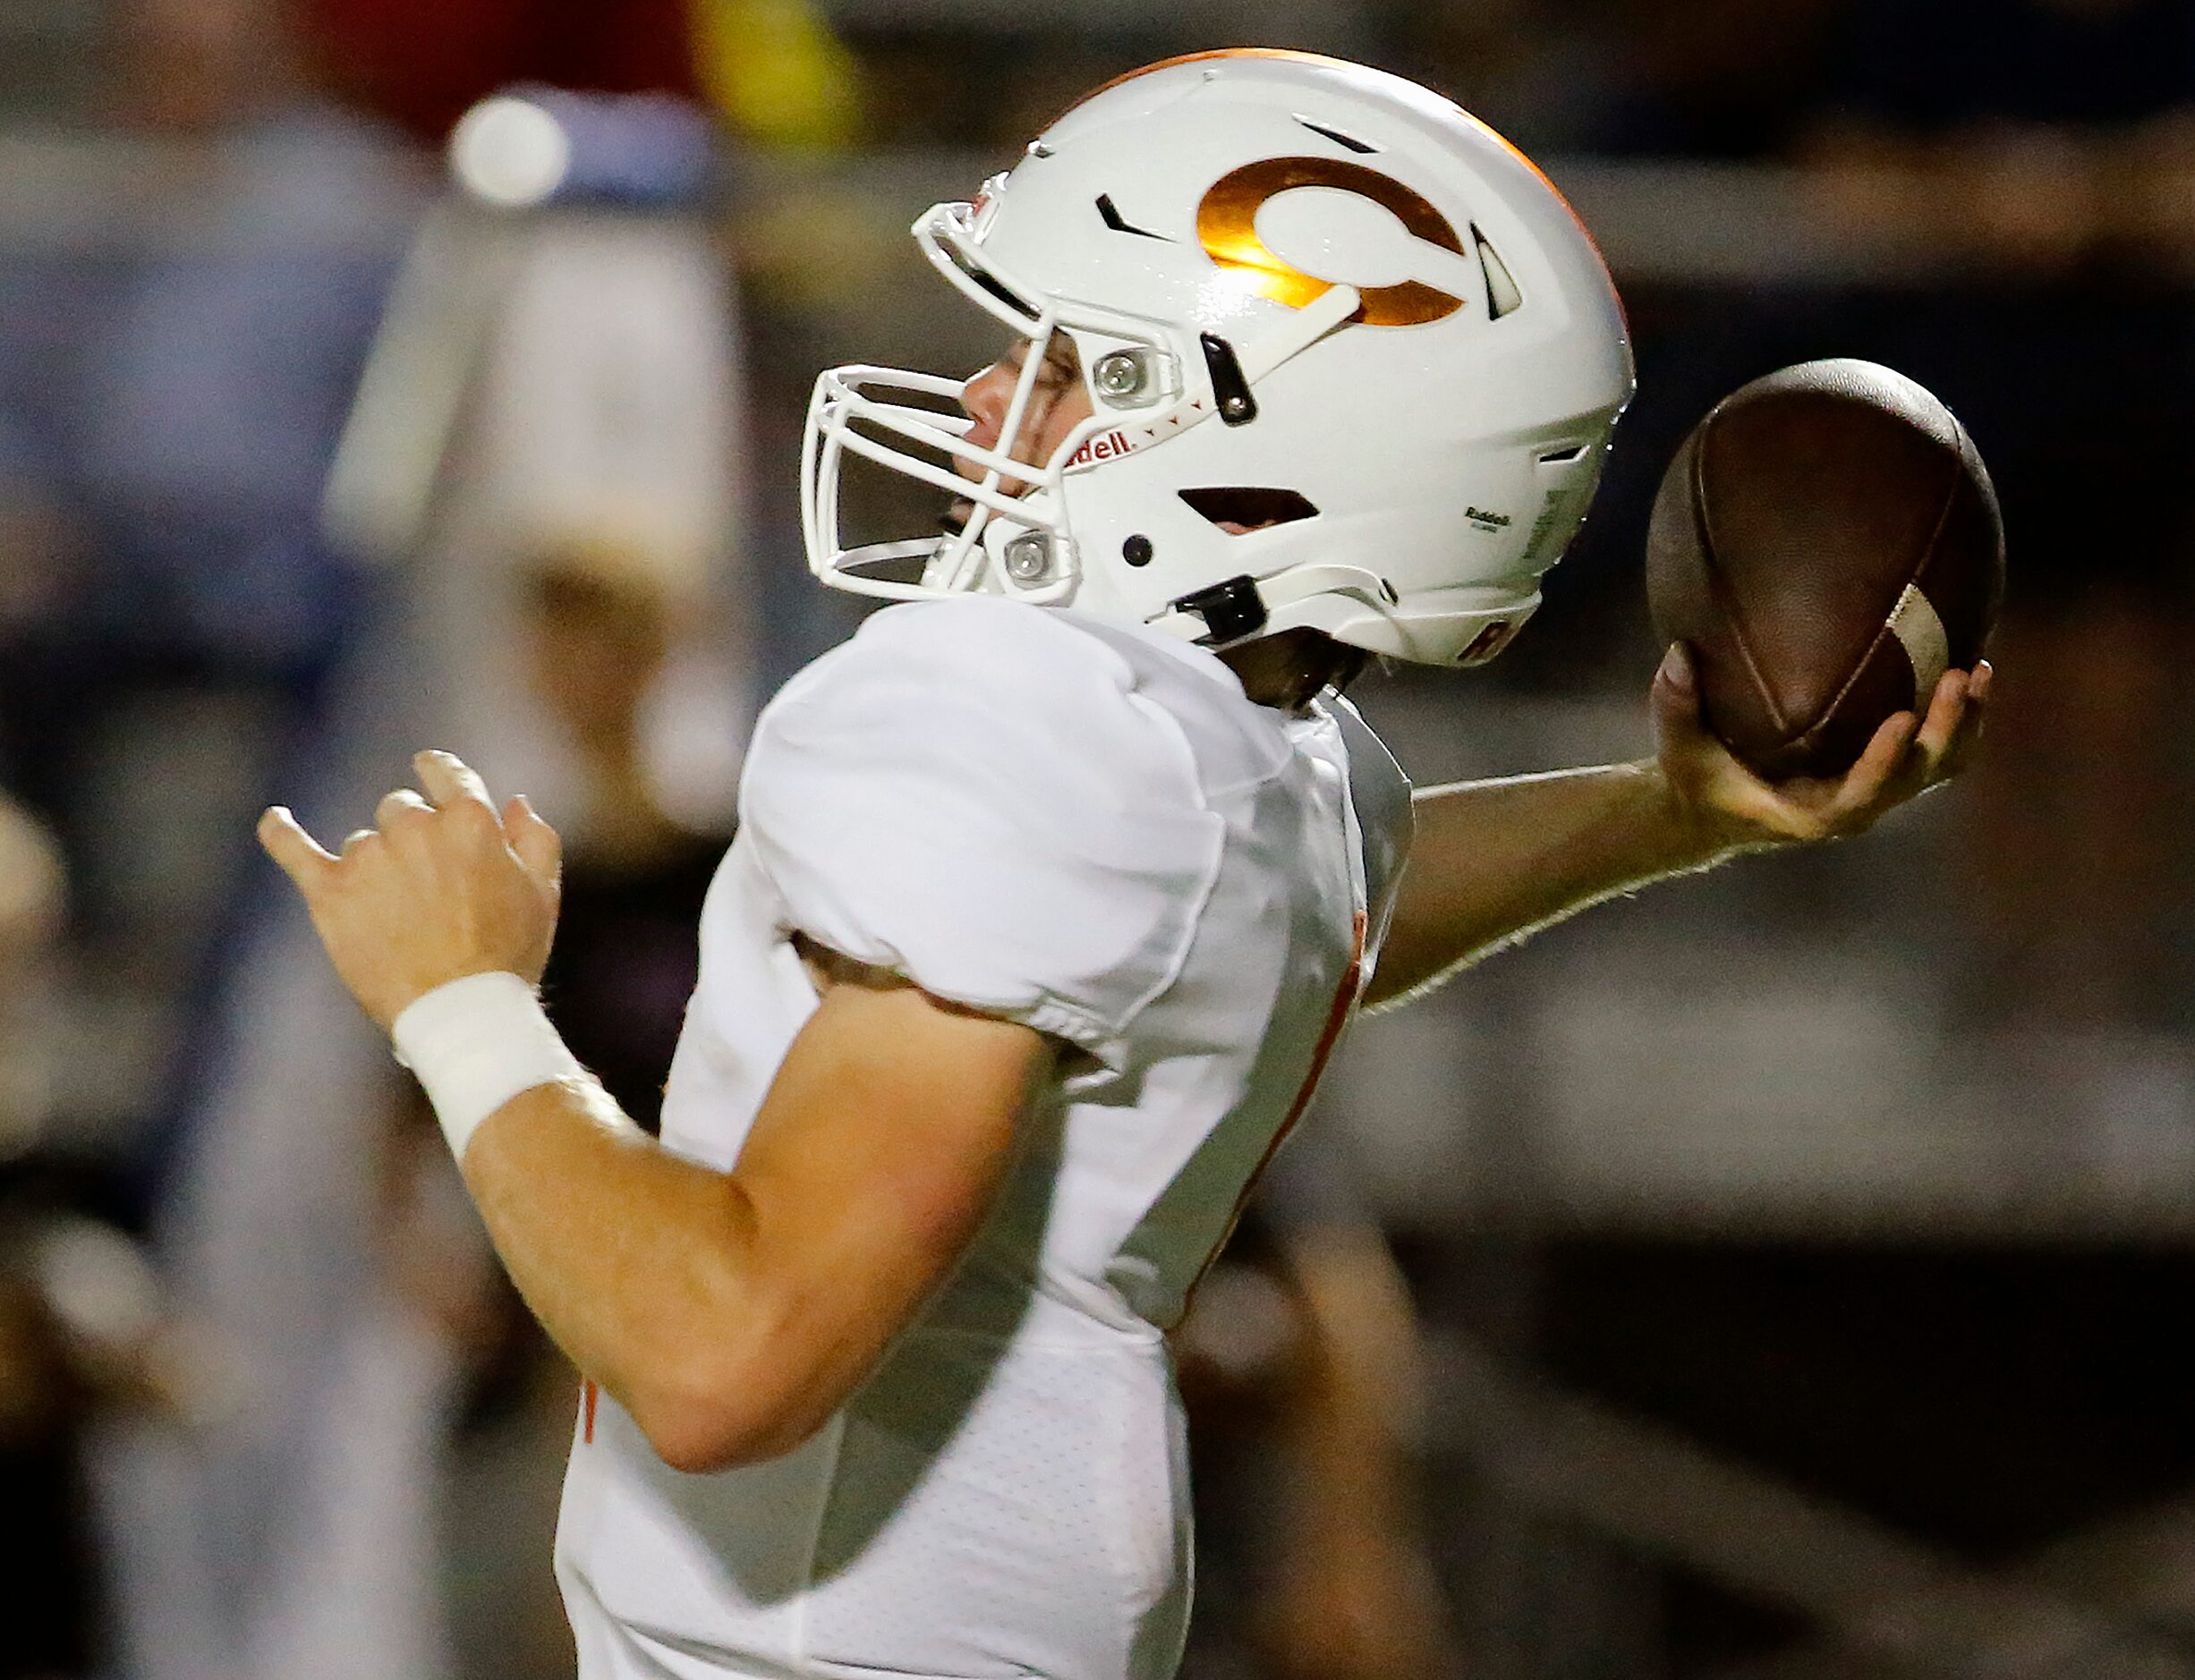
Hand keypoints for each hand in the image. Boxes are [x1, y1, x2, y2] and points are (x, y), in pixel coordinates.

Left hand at [257, 750, 561, 1030]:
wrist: (458, 1012)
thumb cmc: (508, 957)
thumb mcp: (542, 894)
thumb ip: (534, 838)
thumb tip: (515, 801)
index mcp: (470, 821)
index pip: (447, 774)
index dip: (438, 771)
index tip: (429, 769)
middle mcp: (416, 828)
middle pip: (401, 809)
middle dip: (411, 835)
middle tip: (427, 886)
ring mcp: (369, 858)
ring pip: (363, 841)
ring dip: (375, 865)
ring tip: (396, 918)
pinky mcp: (330, 892)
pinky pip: (293, 848)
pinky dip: (280, 832)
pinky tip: (275, 820)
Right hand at [1651, 644, 1990, 851]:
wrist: (1717, 808)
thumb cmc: (1698, 775)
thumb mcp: (1677, 745)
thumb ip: (1675, 702)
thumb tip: (1680, 654)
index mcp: (1807, 814)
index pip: (1859, 796)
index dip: (1886, 761)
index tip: (1903, 718)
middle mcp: (1852, 809)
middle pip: (1917, 778)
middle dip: (1944, 728)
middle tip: (1955, 674)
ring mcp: (1876, 792)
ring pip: (1939, 767)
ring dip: (1964, 723)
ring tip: (1977, 669)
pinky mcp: (1886, 774)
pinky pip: (1937, 753)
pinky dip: (1957, 718)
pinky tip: (1968, 669)